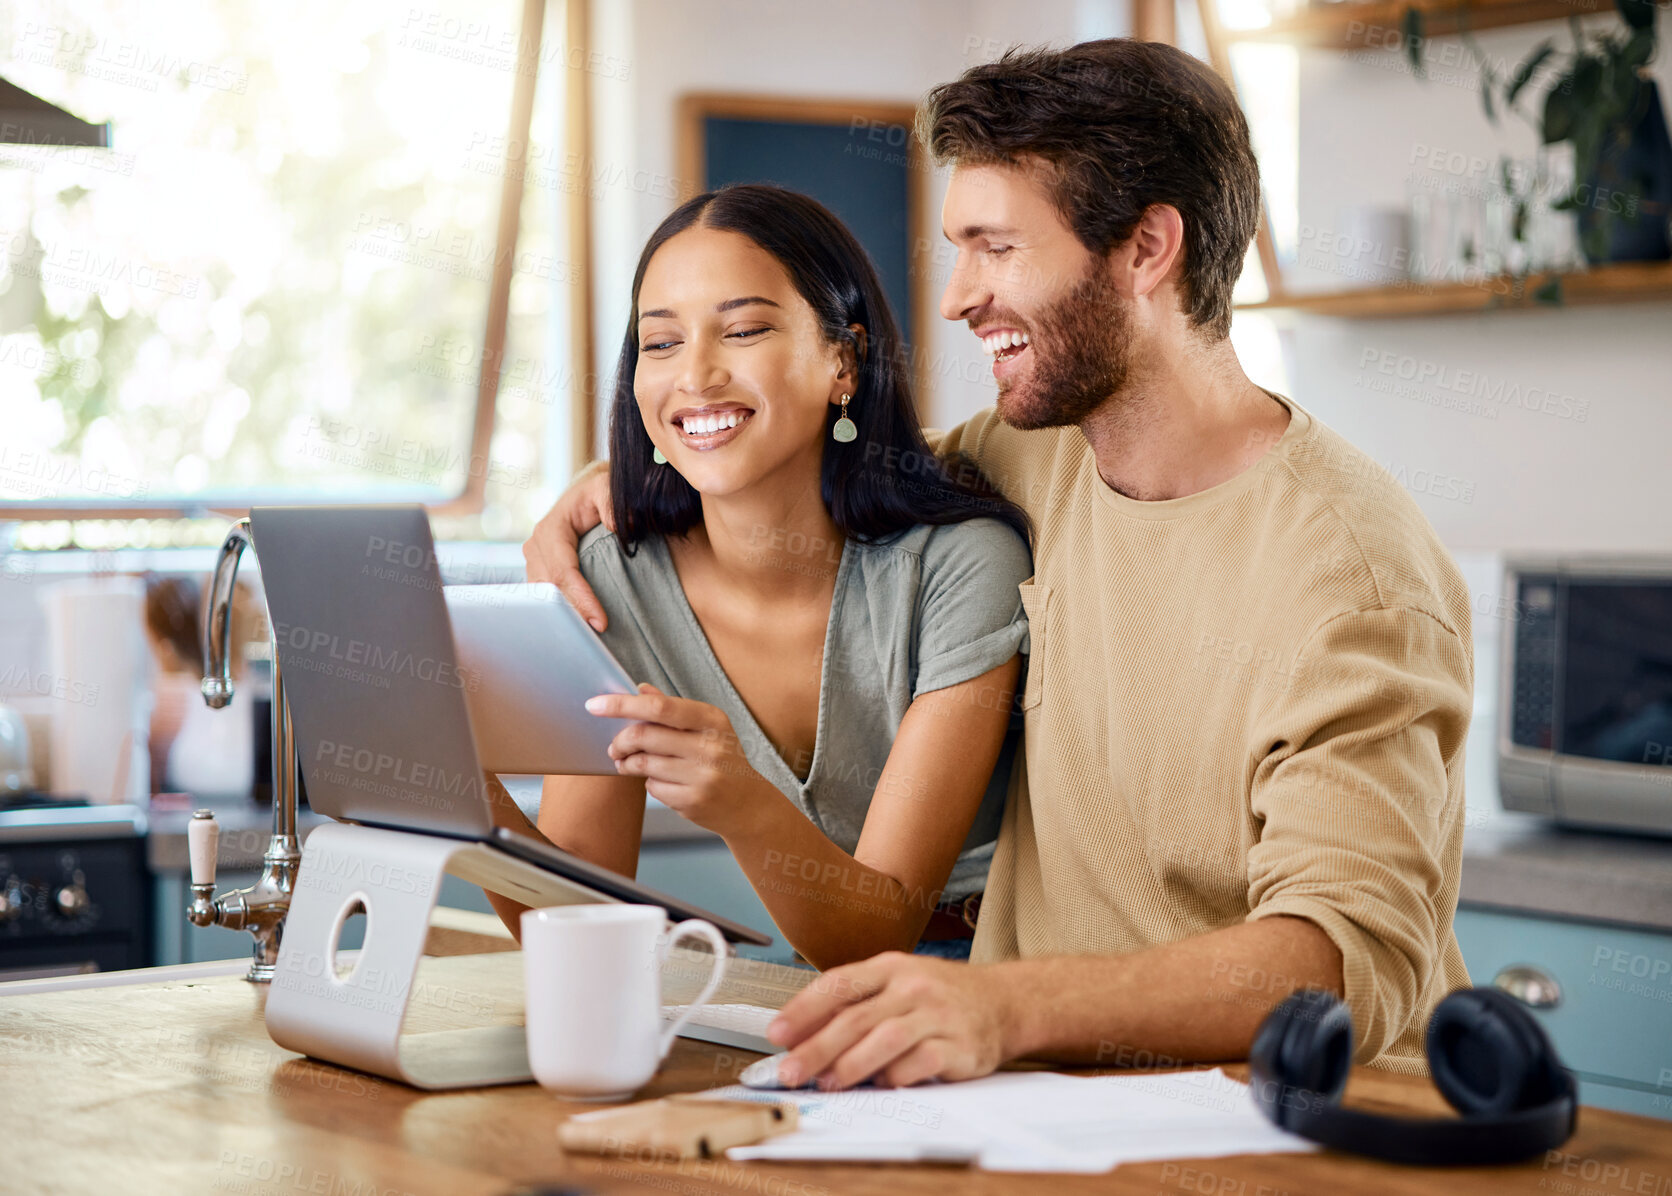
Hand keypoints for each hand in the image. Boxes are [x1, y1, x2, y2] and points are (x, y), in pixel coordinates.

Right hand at [523, 461, 613, 629]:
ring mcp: (535, 561)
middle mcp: (536, 547)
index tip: (600, 622)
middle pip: (549, 591)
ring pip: (543, 598)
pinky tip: (576, 632)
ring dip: (562, 619)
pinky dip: (559, 614)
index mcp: (550, 530)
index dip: (580, 598)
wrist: (589, 492)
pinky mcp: (540, 572)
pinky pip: (546, 598)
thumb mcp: (607, 488)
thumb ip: (612, 502)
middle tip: (593, 642)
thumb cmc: (600, 493)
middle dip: (570, 616)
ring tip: (584, 643)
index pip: (563, 572)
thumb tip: (617, 525)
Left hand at [586, 684, 772, 834]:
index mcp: (711, 719)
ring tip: (627, 764)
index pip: (659, 707)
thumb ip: (672, 708)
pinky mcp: (693, 800)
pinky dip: (648, 783)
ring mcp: (702, 775)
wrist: (749, 803)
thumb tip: (640, 689)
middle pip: (644, 736)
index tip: (594, 704)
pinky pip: (653, 787)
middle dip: (620, 741)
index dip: (621, 705)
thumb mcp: (706, 728)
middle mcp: (710, 745)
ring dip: (628, 764)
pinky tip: (661, 781)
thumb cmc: (723, 758)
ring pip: (644, 764)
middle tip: (613, 747)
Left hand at [766, 951, 1019, 1088]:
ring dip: (850, 1064)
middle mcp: (912, 986)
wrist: (1003, 1002)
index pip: (838, 984)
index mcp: (890, 967)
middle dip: (816, 1047)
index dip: (803, 1009)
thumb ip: (857, 1005)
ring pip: (884, 1038)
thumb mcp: (899, 984)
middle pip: (855, 1017)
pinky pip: (920, 1063)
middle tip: (790, 1070)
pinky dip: (895, 1076)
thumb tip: (802, 1037)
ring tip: (827, 1083)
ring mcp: (937, 1014)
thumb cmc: (940, 996)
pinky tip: (880, 1084)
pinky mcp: (958, 1045)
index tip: (776, 1034)